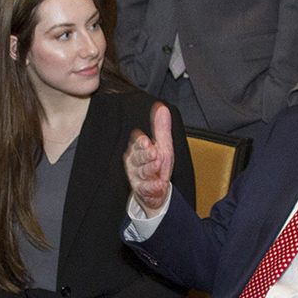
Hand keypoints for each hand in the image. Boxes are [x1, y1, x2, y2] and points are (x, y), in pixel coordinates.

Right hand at [124, 102, 173, 216]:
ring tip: (158, 164)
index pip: (138, 143)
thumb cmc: (157, 164)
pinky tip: (160, 184)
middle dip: (145, 154)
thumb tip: (162, 107)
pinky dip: (153, 187)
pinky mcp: (141, 190)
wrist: (155, 190)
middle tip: (153, 151)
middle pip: (138, 157)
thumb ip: (161, 128)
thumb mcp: (162, 145)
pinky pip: (146, 188)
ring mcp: (137, 176)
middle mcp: (135, 162)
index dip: (141, 142)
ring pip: (142, 172)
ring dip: (150, 168)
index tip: (146, 140)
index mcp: (138, 149)